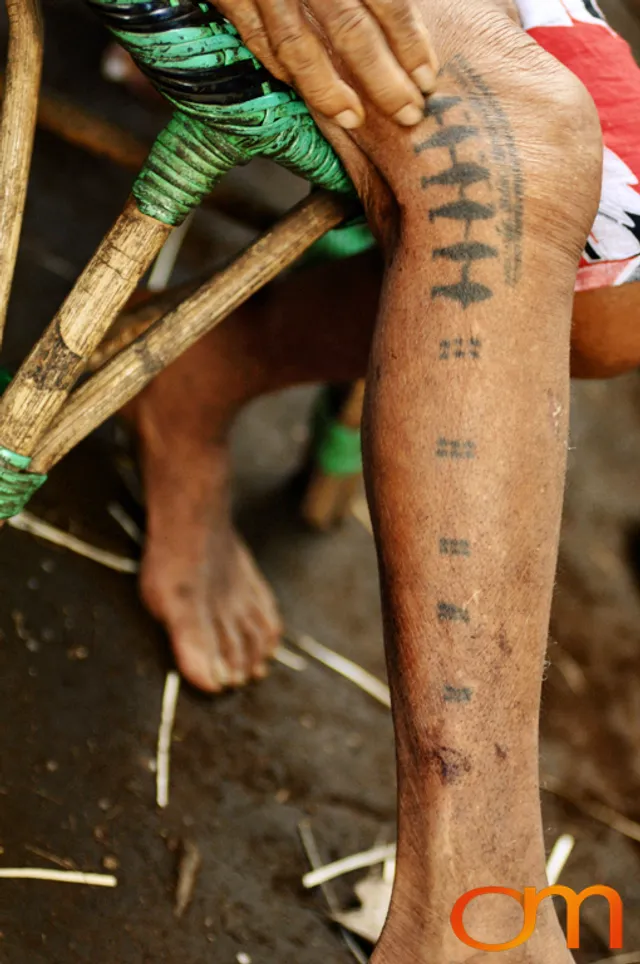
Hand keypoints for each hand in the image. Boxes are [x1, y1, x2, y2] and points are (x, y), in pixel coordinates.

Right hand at [211, 0, 437, 128]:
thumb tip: (407, 8)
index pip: (387, 0)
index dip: (410, 42)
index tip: (427, 79)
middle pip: (350, 31)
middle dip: (383, 81)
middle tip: (408, 114)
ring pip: (299, 46)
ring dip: (329, 91)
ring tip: (355, 120)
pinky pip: (255, 36)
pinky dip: (279, 65)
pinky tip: (301, 88)